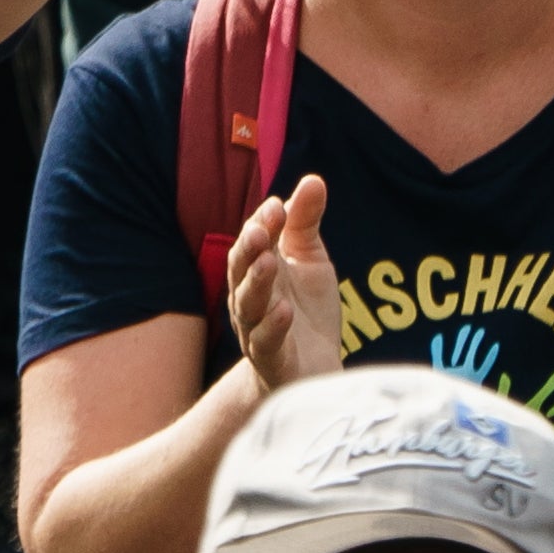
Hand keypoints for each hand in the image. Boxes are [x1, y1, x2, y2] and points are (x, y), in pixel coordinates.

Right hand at [223, 173, 343, 392]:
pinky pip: (265, 343)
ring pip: (247, 304)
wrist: (313, 372)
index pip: (254, 241)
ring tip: (269, 262)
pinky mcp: (271, 360)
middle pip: (240, 269)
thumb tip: (313, 179)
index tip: (279, 206)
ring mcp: (255, 329)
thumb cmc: (306, 311)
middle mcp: (249, 297)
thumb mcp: (310, 261)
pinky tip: (284, 311)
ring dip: (256, 282)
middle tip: (260, 230)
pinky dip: (272, 326)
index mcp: (257, 268)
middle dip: (248, 248)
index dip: (263, 223)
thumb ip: (305, 223)